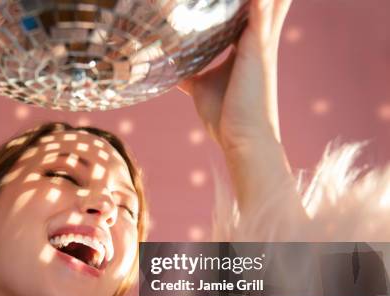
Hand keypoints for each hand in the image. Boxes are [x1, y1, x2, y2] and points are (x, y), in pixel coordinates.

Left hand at [178, 0, 307, 222]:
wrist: (243, 140)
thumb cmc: (226, 118)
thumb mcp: (201, 89)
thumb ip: (190, 75)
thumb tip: (172, 70)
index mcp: (245, 48)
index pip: (244, 12)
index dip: (239, 0)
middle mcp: (257, 42)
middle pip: (261, 2)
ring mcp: (260, 45)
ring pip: (265, 3)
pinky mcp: (258, 51)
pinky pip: (260, 16)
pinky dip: (258, 3)